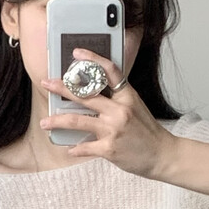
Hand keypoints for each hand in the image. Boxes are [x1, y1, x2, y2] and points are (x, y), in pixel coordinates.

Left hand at [39, 47, 178, 179]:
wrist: (163, 155)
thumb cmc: (148, 133)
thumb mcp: (137, 107)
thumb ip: (117, 99)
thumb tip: (92, 96)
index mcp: (127, 96)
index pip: (109, 70)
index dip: (92, 58)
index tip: (77, 53)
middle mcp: (119, 110)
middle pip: (85, 94)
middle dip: (62, 88)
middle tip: (47, 83)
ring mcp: (114, 129)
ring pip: (78, 121)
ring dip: (58, 121)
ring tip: (45, 122)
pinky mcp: (110, 148)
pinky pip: (85, 147)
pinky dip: (76, 148)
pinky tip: (69, 148)